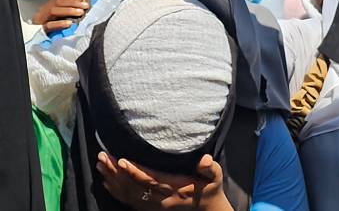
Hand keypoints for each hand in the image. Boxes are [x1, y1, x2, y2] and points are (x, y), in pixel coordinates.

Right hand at [31, 0, 88, 31]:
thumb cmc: (50, 25)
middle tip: (85, 6)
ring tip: (80, 12)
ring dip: (68, 11)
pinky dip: (59, 23)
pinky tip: (69, 23)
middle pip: (57, 3)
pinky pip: (49, 25)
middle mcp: (43, 11)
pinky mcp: (40, 30)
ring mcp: (41, 20)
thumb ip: (67, 8)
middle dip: (73, 3)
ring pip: (53, 11)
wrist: (32, 39)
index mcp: (47, 6)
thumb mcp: (58, 16)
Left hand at [97, 152, 230, 210]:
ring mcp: (153, 206)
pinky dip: (116, 192)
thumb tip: (204, 159)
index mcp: (175, 189)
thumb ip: (211, 168)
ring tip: (100, 165)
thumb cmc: (210, 190)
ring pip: (127, 194)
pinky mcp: (149, 208)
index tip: (122, 160)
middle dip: (116, 171)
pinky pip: (128, 201)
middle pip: (133, 186)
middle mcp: (160, 200)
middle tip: (103, 156)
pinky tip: (106, 182)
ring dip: (112, 179)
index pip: (151, 180)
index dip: (135, 171)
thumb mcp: (215, 178)